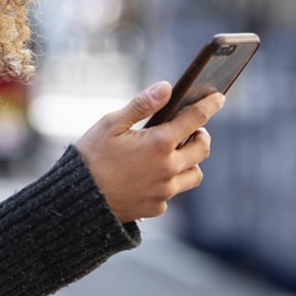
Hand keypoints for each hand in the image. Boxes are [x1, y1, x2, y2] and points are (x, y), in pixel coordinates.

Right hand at [74, 81, 224, 222]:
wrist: (76, 201)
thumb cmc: (91, 157)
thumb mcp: (111, 124)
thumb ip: (142, 105)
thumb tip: (167, 87)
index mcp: (159, 143)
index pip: (196, 119)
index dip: (210, 105)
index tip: (219, 98)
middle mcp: (168, 169)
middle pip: (203, 149)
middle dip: (201, 136)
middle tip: (191, 130)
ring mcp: (165, 191)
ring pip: (194, 174)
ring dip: (190, 162)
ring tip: (173, 154)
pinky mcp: (157, 208)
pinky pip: (173, 193)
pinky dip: (169, 182)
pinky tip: (150, 176)